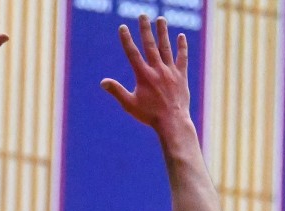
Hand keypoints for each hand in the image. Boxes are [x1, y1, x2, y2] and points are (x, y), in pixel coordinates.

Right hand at [100, 16, 191, 131]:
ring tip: (161, 19)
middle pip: (150, 45)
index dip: (126, 40)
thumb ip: (117, 91)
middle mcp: (157, 69)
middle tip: (143, 15)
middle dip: (146, 29)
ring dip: (163, 32)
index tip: (122, 27)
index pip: (132, 53)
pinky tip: (181, 36)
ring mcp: (170, 71)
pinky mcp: (181, 75)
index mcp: (143, 75)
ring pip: (166, 48)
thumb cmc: (149, 115)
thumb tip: (103, 82)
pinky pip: (182, 58)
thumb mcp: (130, 104)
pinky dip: (181, 47)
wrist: (172, 121)